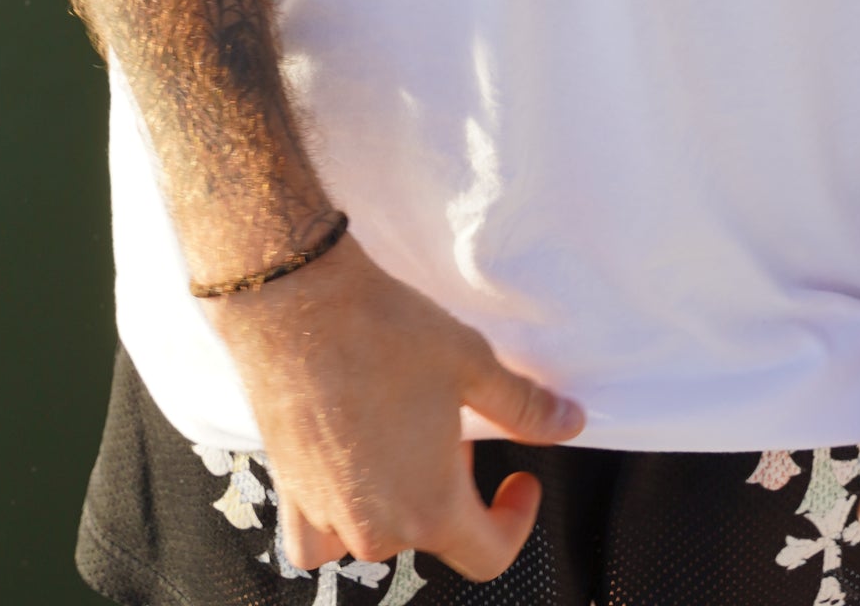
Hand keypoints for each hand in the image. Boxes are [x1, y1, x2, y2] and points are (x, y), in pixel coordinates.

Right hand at [207, 231, 583, 576]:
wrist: (299, 305)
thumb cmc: (387, 333)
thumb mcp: (473, 364)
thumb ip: (524, 408)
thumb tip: (569, 423)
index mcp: (431, 509)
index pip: (489, 555)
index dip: (515, 519)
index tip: (519, 478)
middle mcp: (378, 530)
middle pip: (433, 534)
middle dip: (455, 488)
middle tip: (454, 427)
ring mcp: (329, 517)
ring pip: (379, 533)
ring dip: (400, 499)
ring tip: (404, 437)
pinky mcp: (290, 496)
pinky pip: (319, 537)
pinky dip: (336, 517)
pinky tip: (348, 472)